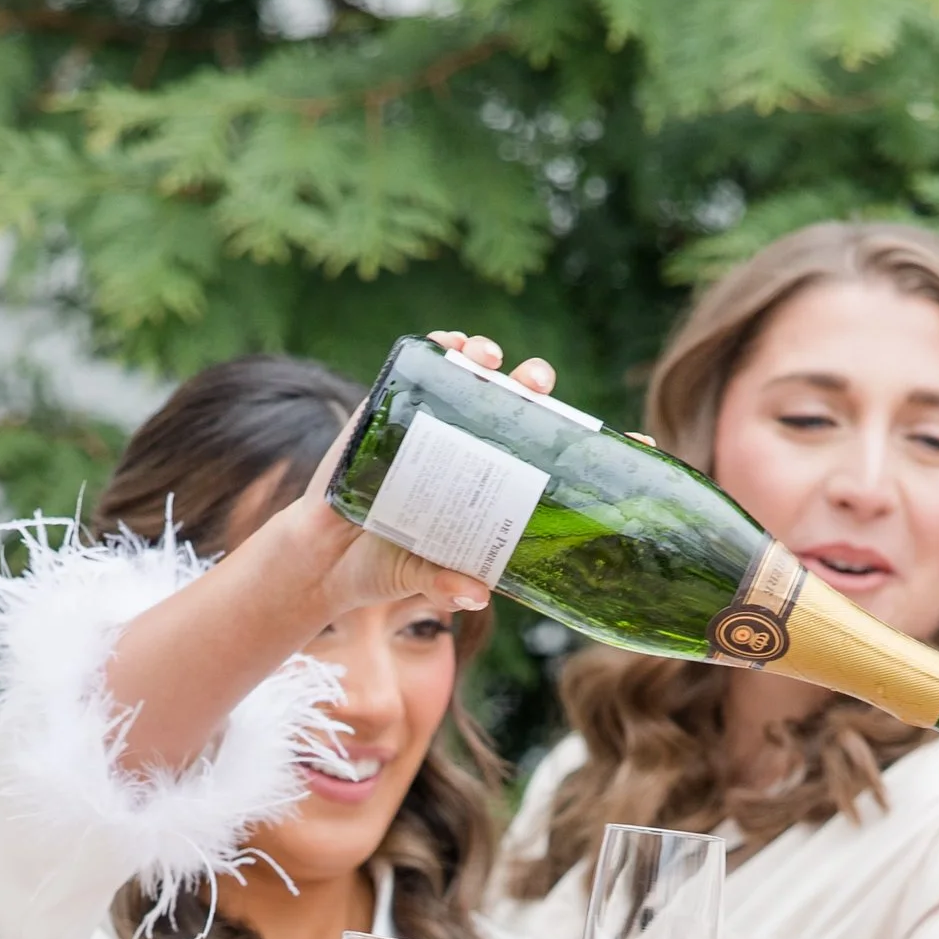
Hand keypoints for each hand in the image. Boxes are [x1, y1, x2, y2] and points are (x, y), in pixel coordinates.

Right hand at [278, 330, 559, 613]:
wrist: (320, 557)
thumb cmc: (382, 567)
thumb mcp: (416, 577)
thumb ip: (443, 583)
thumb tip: (476, 595)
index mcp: (490, 487)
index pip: (542, 456)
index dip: (578, 439)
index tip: (617, 433)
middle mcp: (467, 450)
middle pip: (512, 408)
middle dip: (530, 386)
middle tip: (535, 384)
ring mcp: (431, 427)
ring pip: (470, 379)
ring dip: (484, 357)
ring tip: (488, 358)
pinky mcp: (390, 411)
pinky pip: (419, 371)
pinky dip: (438, 349)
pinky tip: (450, 342)